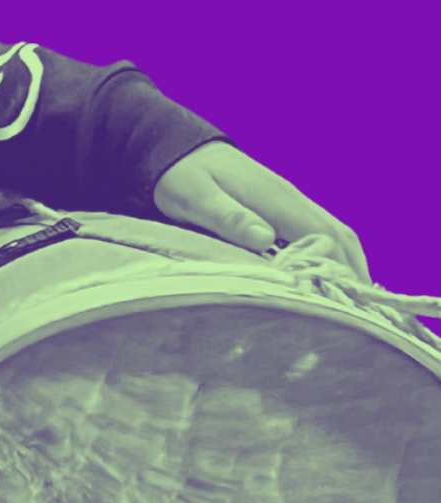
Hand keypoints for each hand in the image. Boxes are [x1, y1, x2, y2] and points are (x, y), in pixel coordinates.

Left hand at [153, 141, 370, 283]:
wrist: (178, 153)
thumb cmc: (183, 178)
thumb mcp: (196, 198)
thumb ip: (229, 218)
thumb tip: (265, 238)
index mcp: (276, 199)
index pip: (322, 235)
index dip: (330, 267)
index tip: (328, 298)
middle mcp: (291, 200)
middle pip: (340, 236)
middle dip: (353, 272)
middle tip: (361, 313)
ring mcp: (289, 204)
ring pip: (335, 234)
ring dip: (349, 265)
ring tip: (356, 303)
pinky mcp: (282, 210)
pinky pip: (320, 232)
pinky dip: (335, 256)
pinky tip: (332, 279)